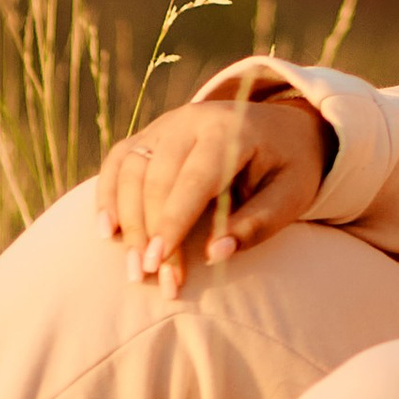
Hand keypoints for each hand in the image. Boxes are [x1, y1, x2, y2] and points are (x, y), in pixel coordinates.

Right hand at [96, 96, 327, 293]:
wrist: (283, 126)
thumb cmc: (289, 166)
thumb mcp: (292, 195)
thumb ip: (257, 224)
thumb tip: (215, 255)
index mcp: (231, 129)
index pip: (193, 177)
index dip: (173, 220)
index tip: (159, 262)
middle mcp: (192, 119)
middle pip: (157, 176)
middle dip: (150, 231)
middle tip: (150, 279)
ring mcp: (167, 124)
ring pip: (131, 168)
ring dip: (127, 220)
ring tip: (133, 268)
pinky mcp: (152, 135)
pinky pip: (119, 159)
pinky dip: (107, 193)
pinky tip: (107, 231)